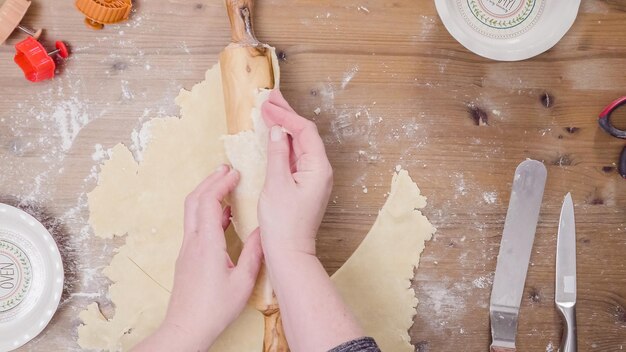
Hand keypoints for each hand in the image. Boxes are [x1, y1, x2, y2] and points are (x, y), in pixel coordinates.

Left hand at [134, 166, 262, 351]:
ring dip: (207, 193)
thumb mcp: (243, 282)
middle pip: (194, 200)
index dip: (221, 183)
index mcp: (207, 244)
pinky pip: (195, 224)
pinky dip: (207, 211)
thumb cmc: (214, 309)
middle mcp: (193, 242)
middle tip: (227, 169)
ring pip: (192, 211)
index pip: (209, 202)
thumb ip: (254, 253)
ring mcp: (187, 248)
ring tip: (225, 185)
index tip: (235, 173)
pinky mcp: (187, 256)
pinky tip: (223, 215)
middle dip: (211, 180)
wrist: (186, 328)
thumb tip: (264, 231)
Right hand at [258, 90, 332, 256]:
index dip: (286, 115)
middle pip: (304, 134)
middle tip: (270, 97)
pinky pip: (295, 157)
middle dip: (287, 115)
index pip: (304, 131)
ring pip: (299, 144)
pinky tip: (273, 136)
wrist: (289, 253)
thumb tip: (276, 132)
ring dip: (284, 127)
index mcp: (318, 168)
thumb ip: (277, 155)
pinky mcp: (304, 184)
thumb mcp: (276, 185)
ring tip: (270, 110)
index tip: (267, 104)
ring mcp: (313, 177)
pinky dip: (283, 144)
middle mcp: (320, 170)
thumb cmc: (283, 224)